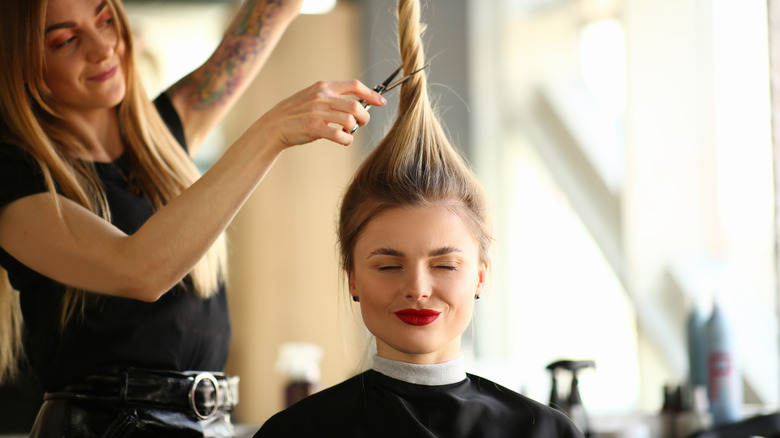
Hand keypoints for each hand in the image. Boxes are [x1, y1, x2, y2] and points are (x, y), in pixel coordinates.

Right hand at [254, 80, 386, 149]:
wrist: (274, 126)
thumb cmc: (297, 113)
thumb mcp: (313, 97)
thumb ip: (332, 97)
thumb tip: (358, 102)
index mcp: (323, 86)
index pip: (354, 85)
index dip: (371, 94)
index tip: (381, 102)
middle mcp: (322, 97)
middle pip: (356, 105)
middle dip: (365, 117)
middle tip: (362, 123)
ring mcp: (317, 112)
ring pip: (350, 121)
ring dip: (355, 129)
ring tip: (349, 133)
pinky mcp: (314, 128)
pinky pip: (339, 135)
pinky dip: (347, 140)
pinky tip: (344, 141)